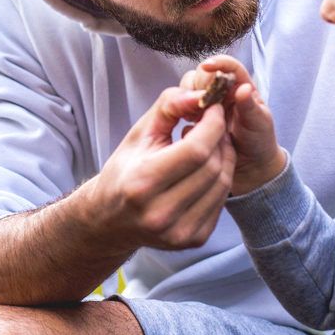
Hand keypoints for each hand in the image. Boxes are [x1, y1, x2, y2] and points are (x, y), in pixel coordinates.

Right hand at [76, 88, 235, 251]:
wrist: (110, 219)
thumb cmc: (125, 170)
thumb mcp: (139, 133)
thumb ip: (169, 106)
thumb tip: (201, 94)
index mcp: (142, 183)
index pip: (196, 150)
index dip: (212, 124)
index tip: (213, 108)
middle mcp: (160, 213)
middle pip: (212, 167)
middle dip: (219, 139)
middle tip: (214, 123)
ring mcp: (178, 232)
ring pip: (222, 184)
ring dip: (223, 157)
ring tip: (211, 143)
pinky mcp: (192, 240)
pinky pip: (220, 202)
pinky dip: (219, 180)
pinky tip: (207, 168)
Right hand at [181, 55, 285, 194]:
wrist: (251, 169)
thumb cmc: (260, 142)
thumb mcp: (259, 124)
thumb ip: (251, 107)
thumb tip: (243, 89)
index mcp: (240, 87)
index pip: (229, 66)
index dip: (218, 62)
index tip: (207, 66)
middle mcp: (221, 93)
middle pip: (202, 75)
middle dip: (197, 85)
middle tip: (199, 104)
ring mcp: (206, 107)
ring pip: (188, 91)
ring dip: (187, 100)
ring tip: (194, 117)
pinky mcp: (195, 121)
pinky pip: (181, 110)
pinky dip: (181, 115)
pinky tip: (189, 128)